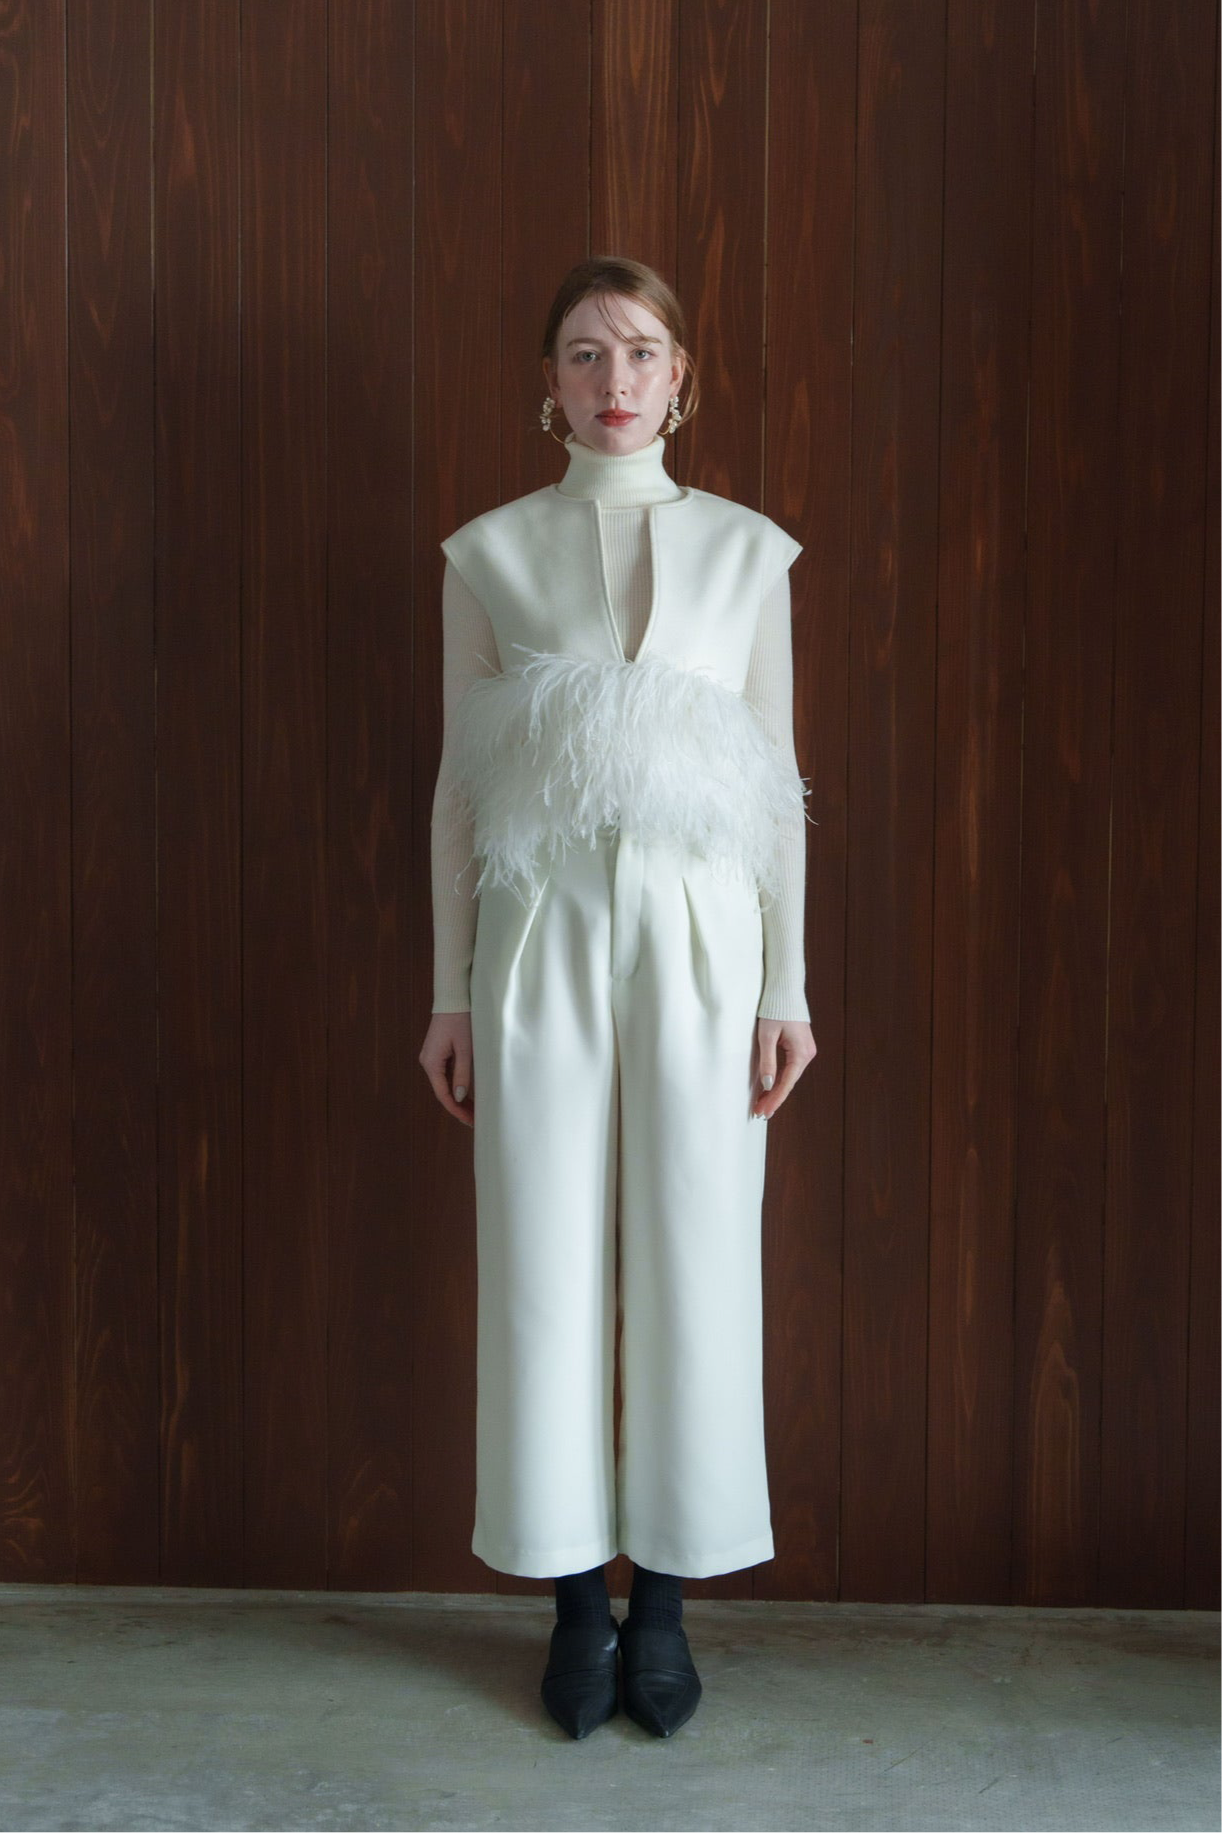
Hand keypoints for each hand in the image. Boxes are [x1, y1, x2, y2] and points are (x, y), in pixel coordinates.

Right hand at [420, 1011, 473, 1127]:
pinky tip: (468, 1094)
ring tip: (474, 1111)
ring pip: (445, 1084)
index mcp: (431, 1063)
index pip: (443, 1095)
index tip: (469, 1121)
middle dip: (459, 1107)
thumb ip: (462, 1074)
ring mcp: (432, 1057)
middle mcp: (428, 1062)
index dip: (456, 1110)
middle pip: (443, 1092)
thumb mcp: (465, 1049)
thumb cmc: (461, 1020)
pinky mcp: (438, 1053)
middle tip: (475, 1120)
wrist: (453, 998)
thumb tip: (459, 1098)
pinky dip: (457, 1085)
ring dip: (458, 1098)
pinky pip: (446, 1074)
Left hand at [753, 1017, 815, 1118]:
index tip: (763, 1112)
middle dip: (773, 1098)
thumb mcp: (767, 1036)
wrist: (785, 991)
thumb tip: (767, 1085)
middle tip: (759, 1113)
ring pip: (789, 1077)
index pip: (786, 1083)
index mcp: (801, 1053)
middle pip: (789, 1082)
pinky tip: (769, 1089)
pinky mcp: (800, 1048)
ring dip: (775, 1090)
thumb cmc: (775, 1010)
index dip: (774, 1099)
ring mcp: (805, 1051)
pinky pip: (790, 1068)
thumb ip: (768, 1061)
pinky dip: (779, 1079)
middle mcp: (807, 1054)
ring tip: (762, 1104)